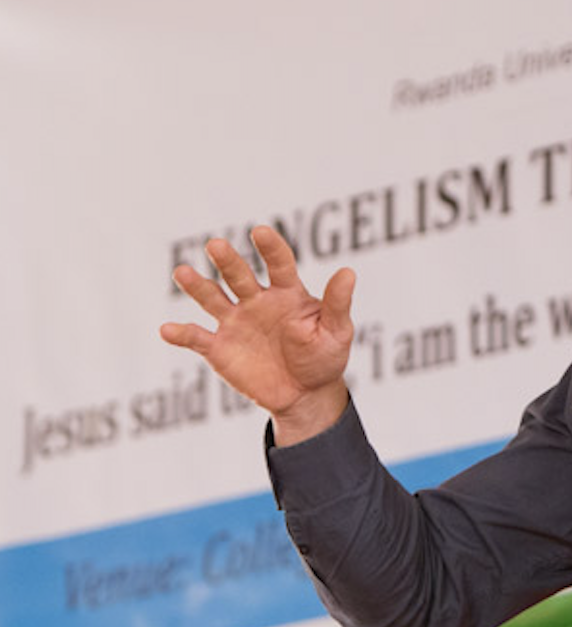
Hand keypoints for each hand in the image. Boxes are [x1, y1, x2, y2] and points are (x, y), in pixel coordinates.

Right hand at [159, 225, 354, 443]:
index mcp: (287, 293)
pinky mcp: (219, 348)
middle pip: (239, 275)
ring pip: (212, 298)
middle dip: (228, 261)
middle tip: (216, 245)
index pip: (279, 264)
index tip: (260, 232)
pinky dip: (181, 334)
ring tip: (183, 273)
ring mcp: (235, 322)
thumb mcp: (337, 331)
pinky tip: (168, 330)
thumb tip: (349, 271)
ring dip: (197, 286)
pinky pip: (196, 338)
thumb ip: (337, 303)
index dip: (270, 248)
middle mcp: (256, 301)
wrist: (305, 394)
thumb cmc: (324, 357)